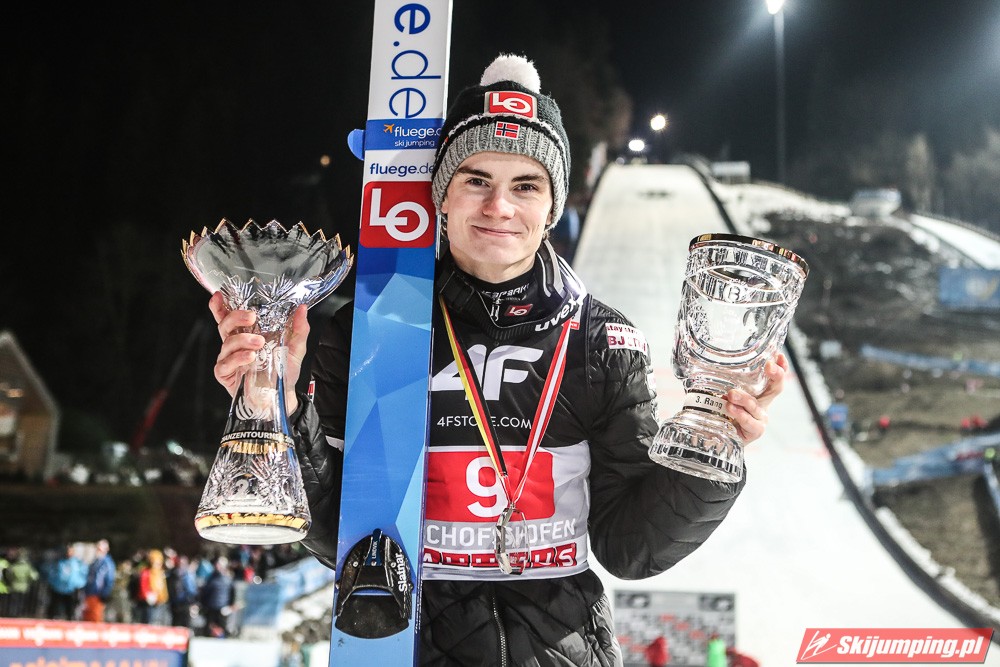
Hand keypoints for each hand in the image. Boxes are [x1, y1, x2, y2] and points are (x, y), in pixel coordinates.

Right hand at [208, 292, 309, 412]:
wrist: (281, 396)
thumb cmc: (283, 370)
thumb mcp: (295, 348)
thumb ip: (299, 329)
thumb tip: (303, 308)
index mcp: (246, 334)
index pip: (229, 317)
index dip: (221, 306)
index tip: (219, 295)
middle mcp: (234, 345)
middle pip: (225, 325)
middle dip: (235, 317)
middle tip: (251, 317)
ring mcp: (228, 359)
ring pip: (226, 344)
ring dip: (242, 340)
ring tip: (259, 344)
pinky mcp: (226, 375)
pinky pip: (224, 364)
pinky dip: (236, 359)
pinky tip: (249, 358)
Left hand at [725, 352, 787, 443]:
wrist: (717, 437)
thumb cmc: (722, 413)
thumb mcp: (722, 394)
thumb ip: (719, 382)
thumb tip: (702, 364)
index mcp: (759, 393)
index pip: (774, 378)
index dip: (780, 366)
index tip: (778, 355)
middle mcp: (763, 404)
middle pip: (777, 388)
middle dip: (776, 375)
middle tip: (768, 365)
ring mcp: (760, 418)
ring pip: (756, 406)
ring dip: (744, 398)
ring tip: (731, 394)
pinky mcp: (754, 431)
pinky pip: (750, 423)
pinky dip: (741, 415)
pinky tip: (731, 409)